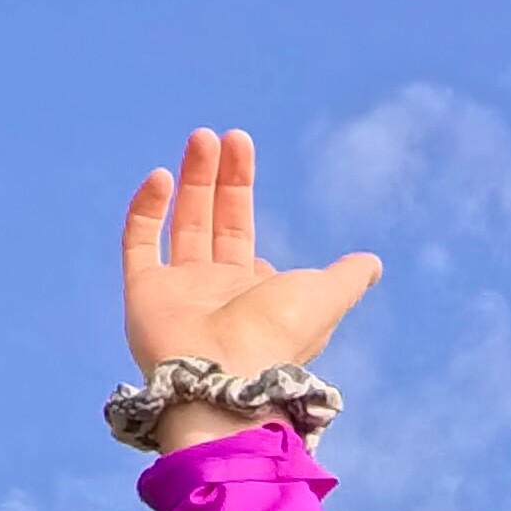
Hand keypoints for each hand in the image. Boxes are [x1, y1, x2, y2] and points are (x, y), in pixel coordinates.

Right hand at [121, 125, 380, 403]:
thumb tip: (371, 263)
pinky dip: (146, 208)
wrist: (227, 375)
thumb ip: (346, 278)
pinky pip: (139, 242)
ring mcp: (177, 292)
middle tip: (228, 135)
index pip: (241, 242)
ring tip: (202, 137)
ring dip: (191, 180)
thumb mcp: (325, 298)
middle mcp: (212, 291)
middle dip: (221, 178)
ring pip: (181, 223)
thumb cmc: (277, 338)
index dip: (239, 200)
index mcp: (252, 295)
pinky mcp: (144, 292)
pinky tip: (162, 176)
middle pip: (212, 221)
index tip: (244, 159)